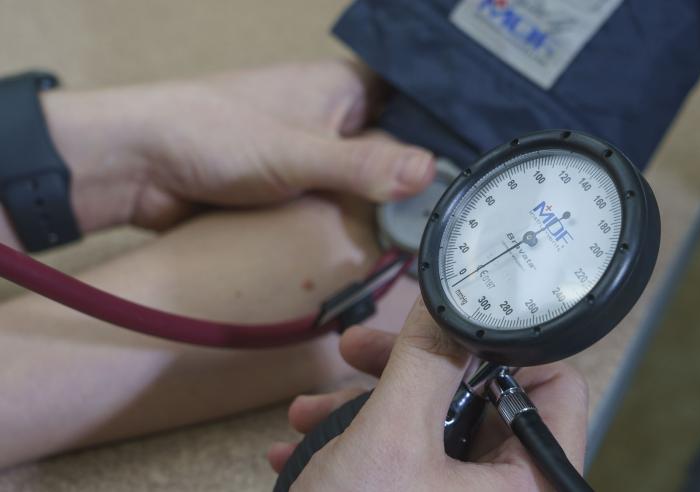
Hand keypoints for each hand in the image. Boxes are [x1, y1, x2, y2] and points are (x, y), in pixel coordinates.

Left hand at [39, 60, 434, 231]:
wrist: (138, 168)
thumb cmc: (215, 136)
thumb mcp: (298, 153)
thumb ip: (364, 166)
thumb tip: (431, 175)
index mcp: (345, 88)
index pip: (415, 110)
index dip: (443, 144)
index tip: (475, 183)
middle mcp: (335, 118)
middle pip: (395, 154)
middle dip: (416, 189)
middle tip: (456, 228)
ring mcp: (314, 155)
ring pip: (366, 185)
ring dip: (384, 213)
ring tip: (428, 245)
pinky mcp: (293, 188)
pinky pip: (336, 207)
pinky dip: (352, 226)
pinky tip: (380, 251)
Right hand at [267, 298, 588, 490]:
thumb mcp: (390, 439)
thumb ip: (424, 362)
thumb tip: (447, 306)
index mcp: (530, 486)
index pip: (554, 389)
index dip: (502, 348)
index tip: (447, 326)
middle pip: (480, 406)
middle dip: (407, 375)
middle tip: (359, 352)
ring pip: (433, 434)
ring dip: (368, 411)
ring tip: (309, 412)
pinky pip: (409, 469)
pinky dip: (363, 451)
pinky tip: (303, 448)